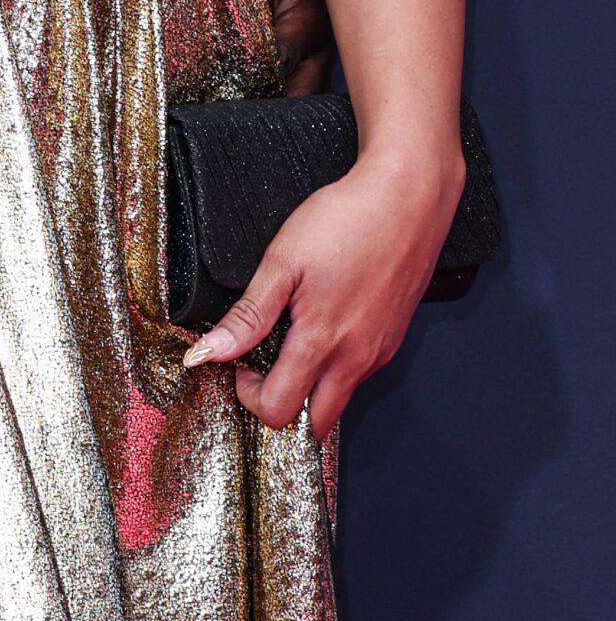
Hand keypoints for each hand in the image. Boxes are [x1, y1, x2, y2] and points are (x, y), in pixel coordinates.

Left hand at [182, 142, 464, 437]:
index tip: (241, 361)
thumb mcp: (283, 261)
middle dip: (281, 405)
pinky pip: (358, 374)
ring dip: (309, 387)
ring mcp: (379, 352)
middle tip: (263, 362)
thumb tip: (211, 351)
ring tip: (291, 336)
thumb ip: (248, 315)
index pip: (278, 411)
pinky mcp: (392, 339)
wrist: (408, 199)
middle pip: (313, 422)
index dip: (249, 394)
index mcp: (321, 343)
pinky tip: (324, 324)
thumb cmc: (346, 221)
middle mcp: (356, 360)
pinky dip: (334, 367)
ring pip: (338, 398)